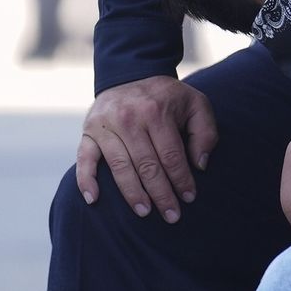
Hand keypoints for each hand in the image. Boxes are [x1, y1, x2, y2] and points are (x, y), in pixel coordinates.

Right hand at [76, 75, 218, 221]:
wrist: (130, 75)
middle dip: (161, 194)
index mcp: (156, 112)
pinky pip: (85, 159)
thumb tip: (200, 165)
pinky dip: (87, 180)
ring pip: (120, 167)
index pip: (171, 156)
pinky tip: (94, 200)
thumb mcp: (195, 104)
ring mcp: (105, 125)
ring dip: (132, 194)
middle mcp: (128, 118)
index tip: (189, 198)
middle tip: (171, 216)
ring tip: (144, 212)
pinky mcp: (88, 131)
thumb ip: (205, 132)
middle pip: (147, 166)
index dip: (181, 180)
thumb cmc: (167, 98)